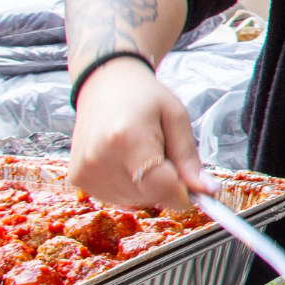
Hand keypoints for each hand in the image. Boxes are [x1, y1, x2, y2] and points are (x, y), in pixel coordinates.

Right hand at [67, 57, 213, 208]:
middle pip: (150, 195)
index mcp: (125, 138)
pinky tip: (127, 161)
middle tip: (164, 154)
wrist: (104, 85)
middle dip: (167, 184)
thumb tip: (207, 191)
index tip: (197, 187)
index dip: (184, 193)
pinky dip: (131, 186)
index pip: (161, 186)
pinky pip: (118, 197)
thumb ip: (189, 157)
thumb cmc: (144, 97)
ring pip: (136, 199)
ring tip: (143, 153)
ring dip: (148, 186)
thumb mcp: (176, 117)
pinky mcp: (77, 178)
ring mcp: (85, 171)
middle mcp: (99, 158)